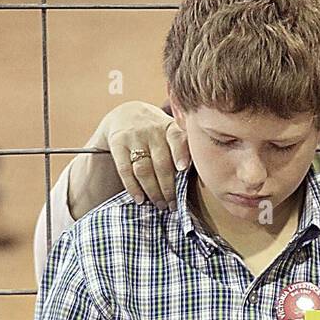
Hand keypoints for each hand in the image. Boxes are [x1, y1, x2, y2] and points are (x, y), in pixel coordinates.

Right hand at [69, 101, 190, 219]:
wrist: (127, 114)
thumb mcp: (171, 132)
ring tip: (160, 205)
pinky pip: (125, 170)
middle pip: (161, 163)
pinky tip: (140, 200)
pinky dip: (133, 188)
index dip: (180, 153)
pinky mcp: (117, 143)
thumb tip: (202, 178)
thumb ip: (184, 149)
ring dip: (153, 191)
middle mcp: (152, 130)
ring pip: (144, 169)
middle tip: (173, 205)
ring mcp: (133, 136)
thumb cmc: (158, 132)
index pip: (177, 139)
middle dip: (168, 188)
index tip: (183, 169)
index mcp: (170, 127)